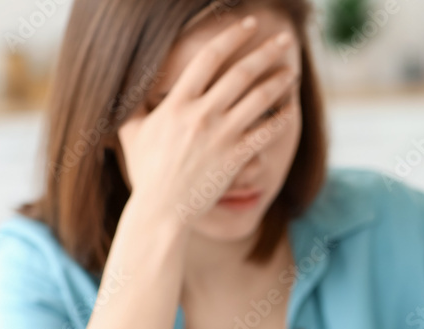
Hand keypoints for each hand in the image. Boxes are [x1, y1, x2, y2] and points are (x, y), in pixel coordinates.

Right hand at [117, 15, 298, 226]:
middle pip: (240, 73)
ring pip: (258, 100)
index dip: (231, 37)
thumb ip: (138, 105)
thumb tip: (134, 86)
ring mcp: (221, 136)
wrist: (162, 209)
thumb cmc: (146, 172)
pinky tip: (291, 109)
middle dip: (265, 52)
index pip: (208, 58)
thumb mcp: (132, 132)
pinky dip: (281, 118)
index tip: (248, 25)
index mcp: (176, 103)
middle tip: (283, 39)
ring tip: (291, 70)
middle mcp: (201, 115)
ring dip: (279, 81)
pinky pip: (265, 133)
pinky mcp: (236, 157)